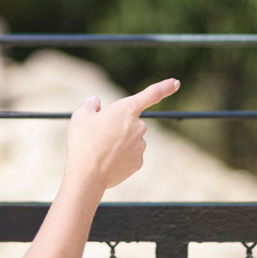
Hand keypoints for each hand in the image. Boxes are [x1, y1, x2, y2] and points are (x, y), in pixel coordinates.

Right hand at [65, 78, 179, 191]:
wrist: (87, 174)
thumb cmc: (83, 142)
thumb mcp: (80, 117)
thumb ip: (90, 105)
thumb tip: (95, 102)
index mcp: (127, 109)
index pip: (151, 94)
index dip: (165, 87)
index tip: (176, 83)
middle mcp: (138, 126)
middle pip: (132, 122)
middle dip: (119, 125)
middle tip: (99, 134)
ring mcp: (140, 145)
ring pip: (131, 139)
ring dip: (119, 142)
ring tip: (100, 150)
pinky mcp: (138, 162)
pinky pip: (130, 155)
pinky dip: (120, 157)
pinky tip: (107, 161)